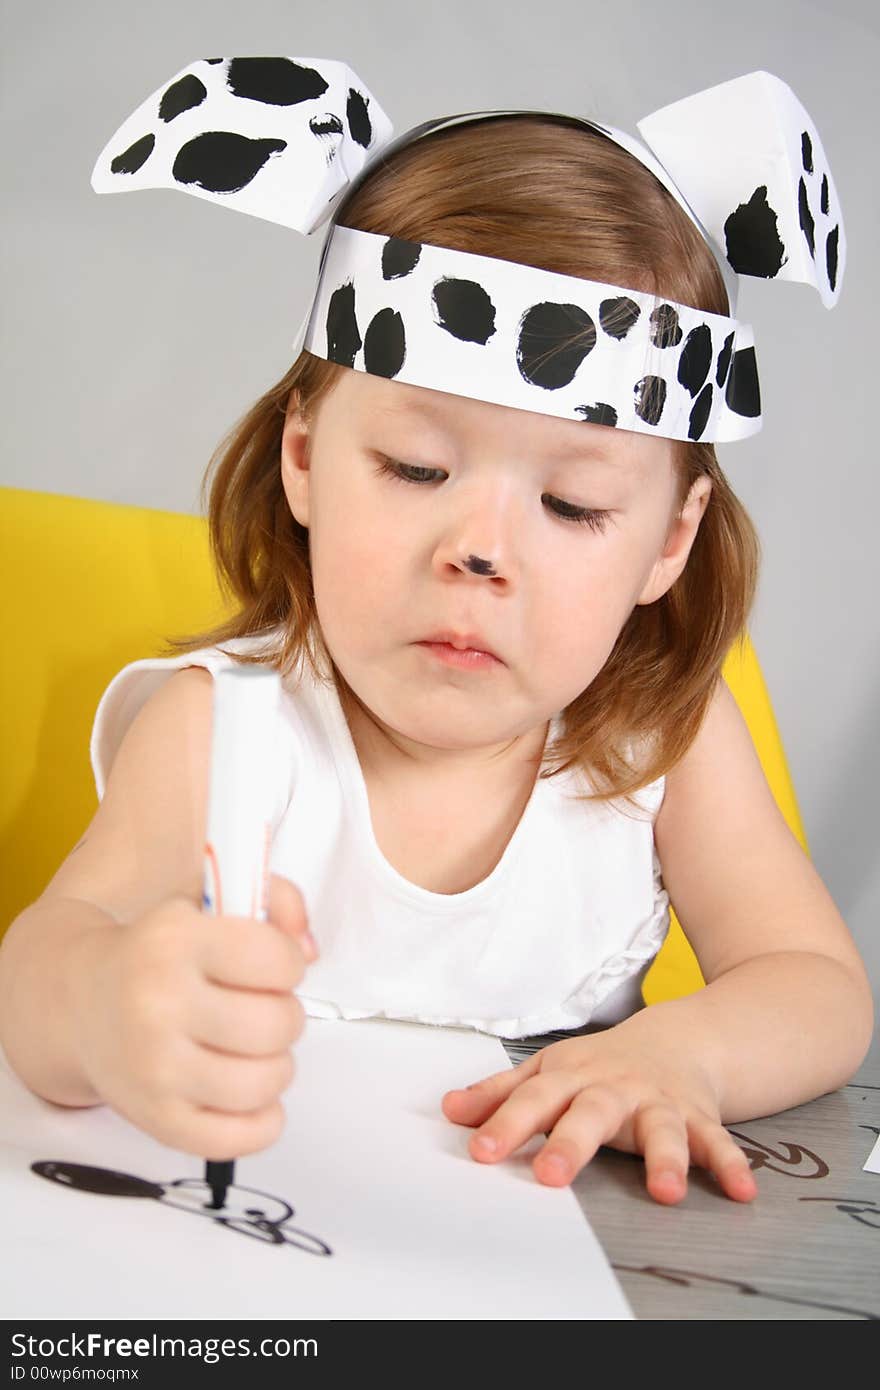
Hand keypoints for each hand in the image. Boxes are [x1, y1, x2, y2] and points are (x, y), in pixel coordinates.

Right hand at [68, 874, 315, 1159]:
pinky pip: (235, 1138)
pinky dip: (261, 1122)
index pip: (276, 959)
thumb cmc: (159, 953)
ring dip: (277, 1066)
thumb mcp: (209, 898)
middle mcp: (158, 1003)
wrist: (79, 1001)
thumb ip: (277, 901)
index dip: (290, 963)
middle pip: (276, 1024)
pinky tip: (250, 1096)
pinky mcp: (155, 1118)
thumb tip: (309, 950)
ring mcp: (154, 1067)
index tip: (274, 966)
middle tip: (263, 1010)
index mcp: (174, 940)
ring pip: (264, 1082)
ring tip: (255, 1050)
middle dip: (286, 1016)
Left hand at [441, 1022, 756, 1203]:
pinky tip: (741, 1191)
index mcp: (572, 1078)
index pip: (532, 1101)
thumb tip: (449, 1111)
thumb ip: (500, 1094)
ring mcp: (658, 1101)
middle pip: (591, 1113)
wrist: (678, 1036)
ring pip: (662, 1128)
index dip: (505, 1125)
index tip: (481, 1153)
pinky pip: (717, 1140)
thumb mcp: (547, 1071)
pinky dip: (730, 1163)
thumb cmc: (601, 1063)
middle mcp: (614, 1088)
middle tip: (552, 1176)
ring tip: (666, 1191)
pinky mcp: (697, 1116)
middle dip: (572, 1143)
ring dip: (666, 1159)